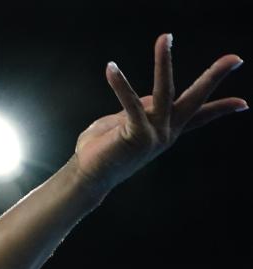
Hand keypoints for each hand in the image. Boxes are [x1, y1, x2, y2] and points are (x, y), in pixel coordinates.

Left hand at [70, 33, 245, 194]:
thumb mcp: (124, 124)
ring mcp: (154, 135)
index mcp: (167, 130)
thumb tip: (148, 99)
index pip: (199, 117)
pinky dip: (120, 83)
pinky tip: (112, 68)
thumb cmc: (100, 150)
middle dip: (215, 76)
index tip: (243, 104)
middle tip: (236, 58)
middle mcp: (166, 132)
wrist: (85, 176)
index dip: (221, 109)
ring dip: (164, 62)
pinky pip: (130, 102)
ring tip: (165, 37)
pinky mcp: (136, 135)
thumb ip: (138, 109)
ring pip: (165, 91)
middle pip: (195, 99)